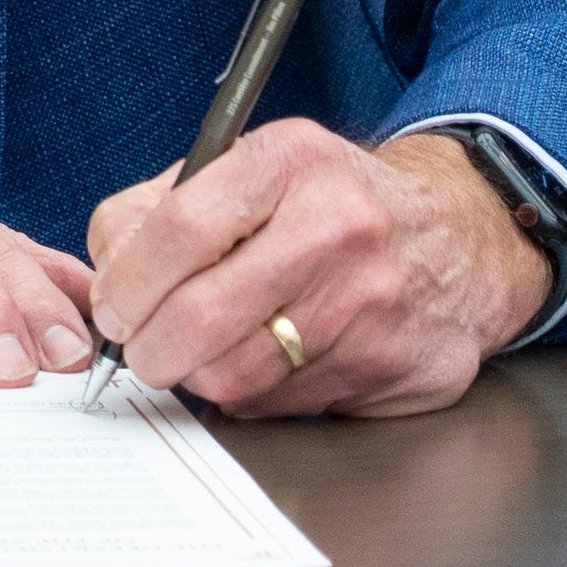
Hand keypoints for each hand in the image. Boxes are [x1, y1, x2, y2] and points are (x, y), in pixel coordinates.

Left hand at [84, 123, 552, 418]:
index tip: (111, 309)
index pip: (178, 229)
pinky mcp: (402, 366)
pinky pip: (290, 405)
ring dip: (202, 375)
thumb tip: (105, 278)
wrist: (461, 237)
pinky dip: (260, 395)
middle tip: (141, 351)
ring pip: (239, 374)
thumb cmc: (328, 204)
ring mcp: (376, 302)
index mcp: (291, 161)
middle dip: (149, 349)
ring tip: (204, 353)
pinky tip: (272, 361)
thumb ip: (157, 210)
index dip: (125, 284)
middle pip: (201, 316)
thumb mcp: (247, 169)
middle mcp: (340, 227)